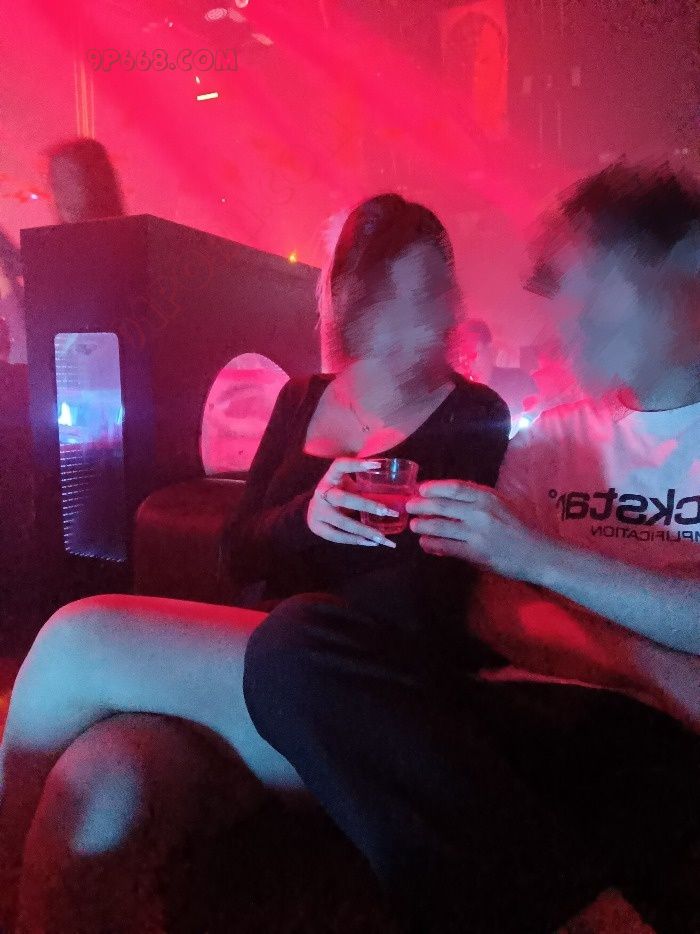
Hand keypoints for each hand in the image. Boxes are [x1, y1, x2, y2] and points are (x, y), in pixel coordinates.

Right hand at [307, 458, 396, 547]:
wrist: (312, 510)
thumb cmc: (337, 493)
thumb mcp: (345, 484)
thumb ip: (362, 483)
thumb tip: (394, 484)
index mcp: (330, 477)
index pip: (340, 466)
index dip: (356, 464)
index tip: (378, 465)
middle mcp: (322, 493)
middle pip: (343, 499)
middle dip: (366, 505)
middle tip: (386, 511)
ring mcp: (317, 512)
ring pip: (342, 522)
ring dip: (364, 530)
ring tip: (382, 537)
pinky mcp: (317, 528)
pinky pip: (337, 536)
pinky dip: (356, 541)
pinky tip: (372, 543)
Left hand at [406, 479, 545, 579]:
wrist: (536, 553)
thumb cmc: (517, 527)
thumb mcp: (500, 505)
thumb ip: (476, 500)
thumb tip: (447, 499)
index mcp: (487, 497)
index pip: (455, 488)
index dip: (434, 487)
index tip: (420, 489)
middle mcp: (480, 511)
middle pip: (443, 505)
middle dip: (421, 505)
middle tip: (409, 506)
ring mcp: (477, 532)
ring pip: (441, 526)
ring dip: (423, 525)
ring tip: (414, 525)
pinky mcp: (475, 552)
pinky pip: (447, 546)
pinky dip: (432, 544)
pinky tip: (425, 543)